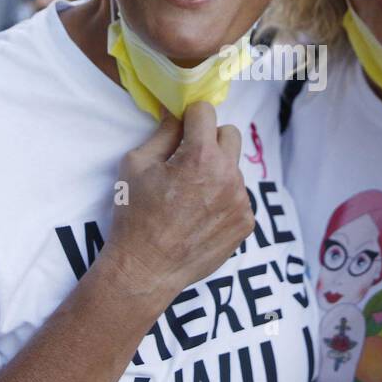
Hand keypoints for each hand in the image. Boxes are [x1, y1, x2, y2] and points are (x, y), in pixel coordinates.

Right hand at [105, 102, 254, 293]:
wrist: (146, 269)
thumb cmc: (135, 216)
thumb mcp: (137, 165)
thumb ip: (162, 133)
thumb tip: (175, 112)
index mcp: (200, 156)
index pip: (206, 112)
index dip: (190, 116)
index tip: (182, 126)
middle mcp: (228, 175)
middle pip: (230, 135)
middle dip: (210, 138)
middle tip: (187, 158)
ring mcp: (241, 201)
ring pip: (233, 169)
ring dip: (216, 172)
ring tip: (190, 197)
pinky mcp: (246, 222)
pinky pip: (239, 197)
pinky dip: (223, 200)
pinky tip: (200, 216)